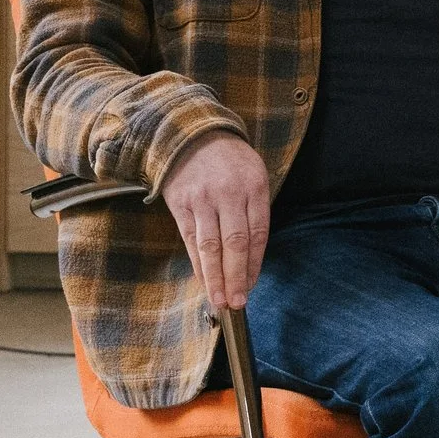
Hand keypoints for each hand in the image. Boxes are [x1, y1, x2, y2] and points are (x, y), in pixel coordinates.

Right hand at [161, 132, 269, 312]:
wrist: (190, 133)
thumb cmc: (229, 161)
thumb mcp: (254, 175)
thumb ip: (255, 210)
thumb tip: (253, 255)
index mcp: (254, 187)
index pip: (257, 233)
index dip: (254, 263)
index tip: (252, 285)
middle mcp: (228, 194)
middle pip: (234, 243)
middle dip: (236, 277)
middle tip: (238, 303)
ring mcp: (202, 199)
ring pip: (210, 246)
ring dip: (215, 278)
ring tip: (221, 301)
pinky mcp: (181, 204)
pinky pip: (190, 239)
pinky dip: (198, 263)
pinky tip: (203, 280)